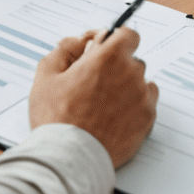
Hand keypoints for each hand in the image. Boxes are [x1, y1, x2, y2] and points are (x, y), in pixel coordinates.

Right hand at [29, 27, 158, 167]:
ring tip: (104, 105)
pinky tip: (115, 116)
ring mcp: (141, 97)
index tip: (106, 52)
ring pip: (140, 83)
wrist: (68, 159)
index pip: (128, 34)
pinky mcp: (147, 120)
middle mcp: (131, 73)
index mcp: (109, 57)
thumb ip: (63, 50)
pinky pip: (147, 104)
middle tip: (96, 84)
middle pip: (131, 61)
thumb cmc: (56, 120)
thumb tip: (77, 43)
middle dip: (117, 68)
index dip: (116, 42)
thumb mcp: (46, 76)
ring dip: (127, 87)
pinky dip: (135, 107)